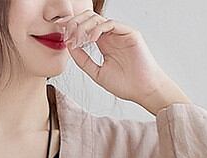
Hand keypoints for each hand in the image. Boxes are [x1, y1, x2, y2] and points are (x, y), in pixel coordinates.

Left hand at [57, 10, 190, 113]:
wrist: (143, 90)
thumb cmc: (125, 84)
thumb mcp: (97, 73)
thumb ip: (83, 60)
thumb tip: (69, 47)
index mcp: (104, 44)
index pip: (85, 29)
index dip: (73, 29)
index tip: (63, 36)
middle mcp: (111, 36)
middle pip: (90, 19)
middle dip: (76, 24)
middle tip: (67, 34)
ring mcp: (120, 33)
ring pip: (98, 19)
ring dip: (84, 26)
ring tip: (78, 39)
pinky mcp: (129, 33)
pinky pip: (110, 24)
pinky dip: (97, 29)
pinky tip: (90, 39)